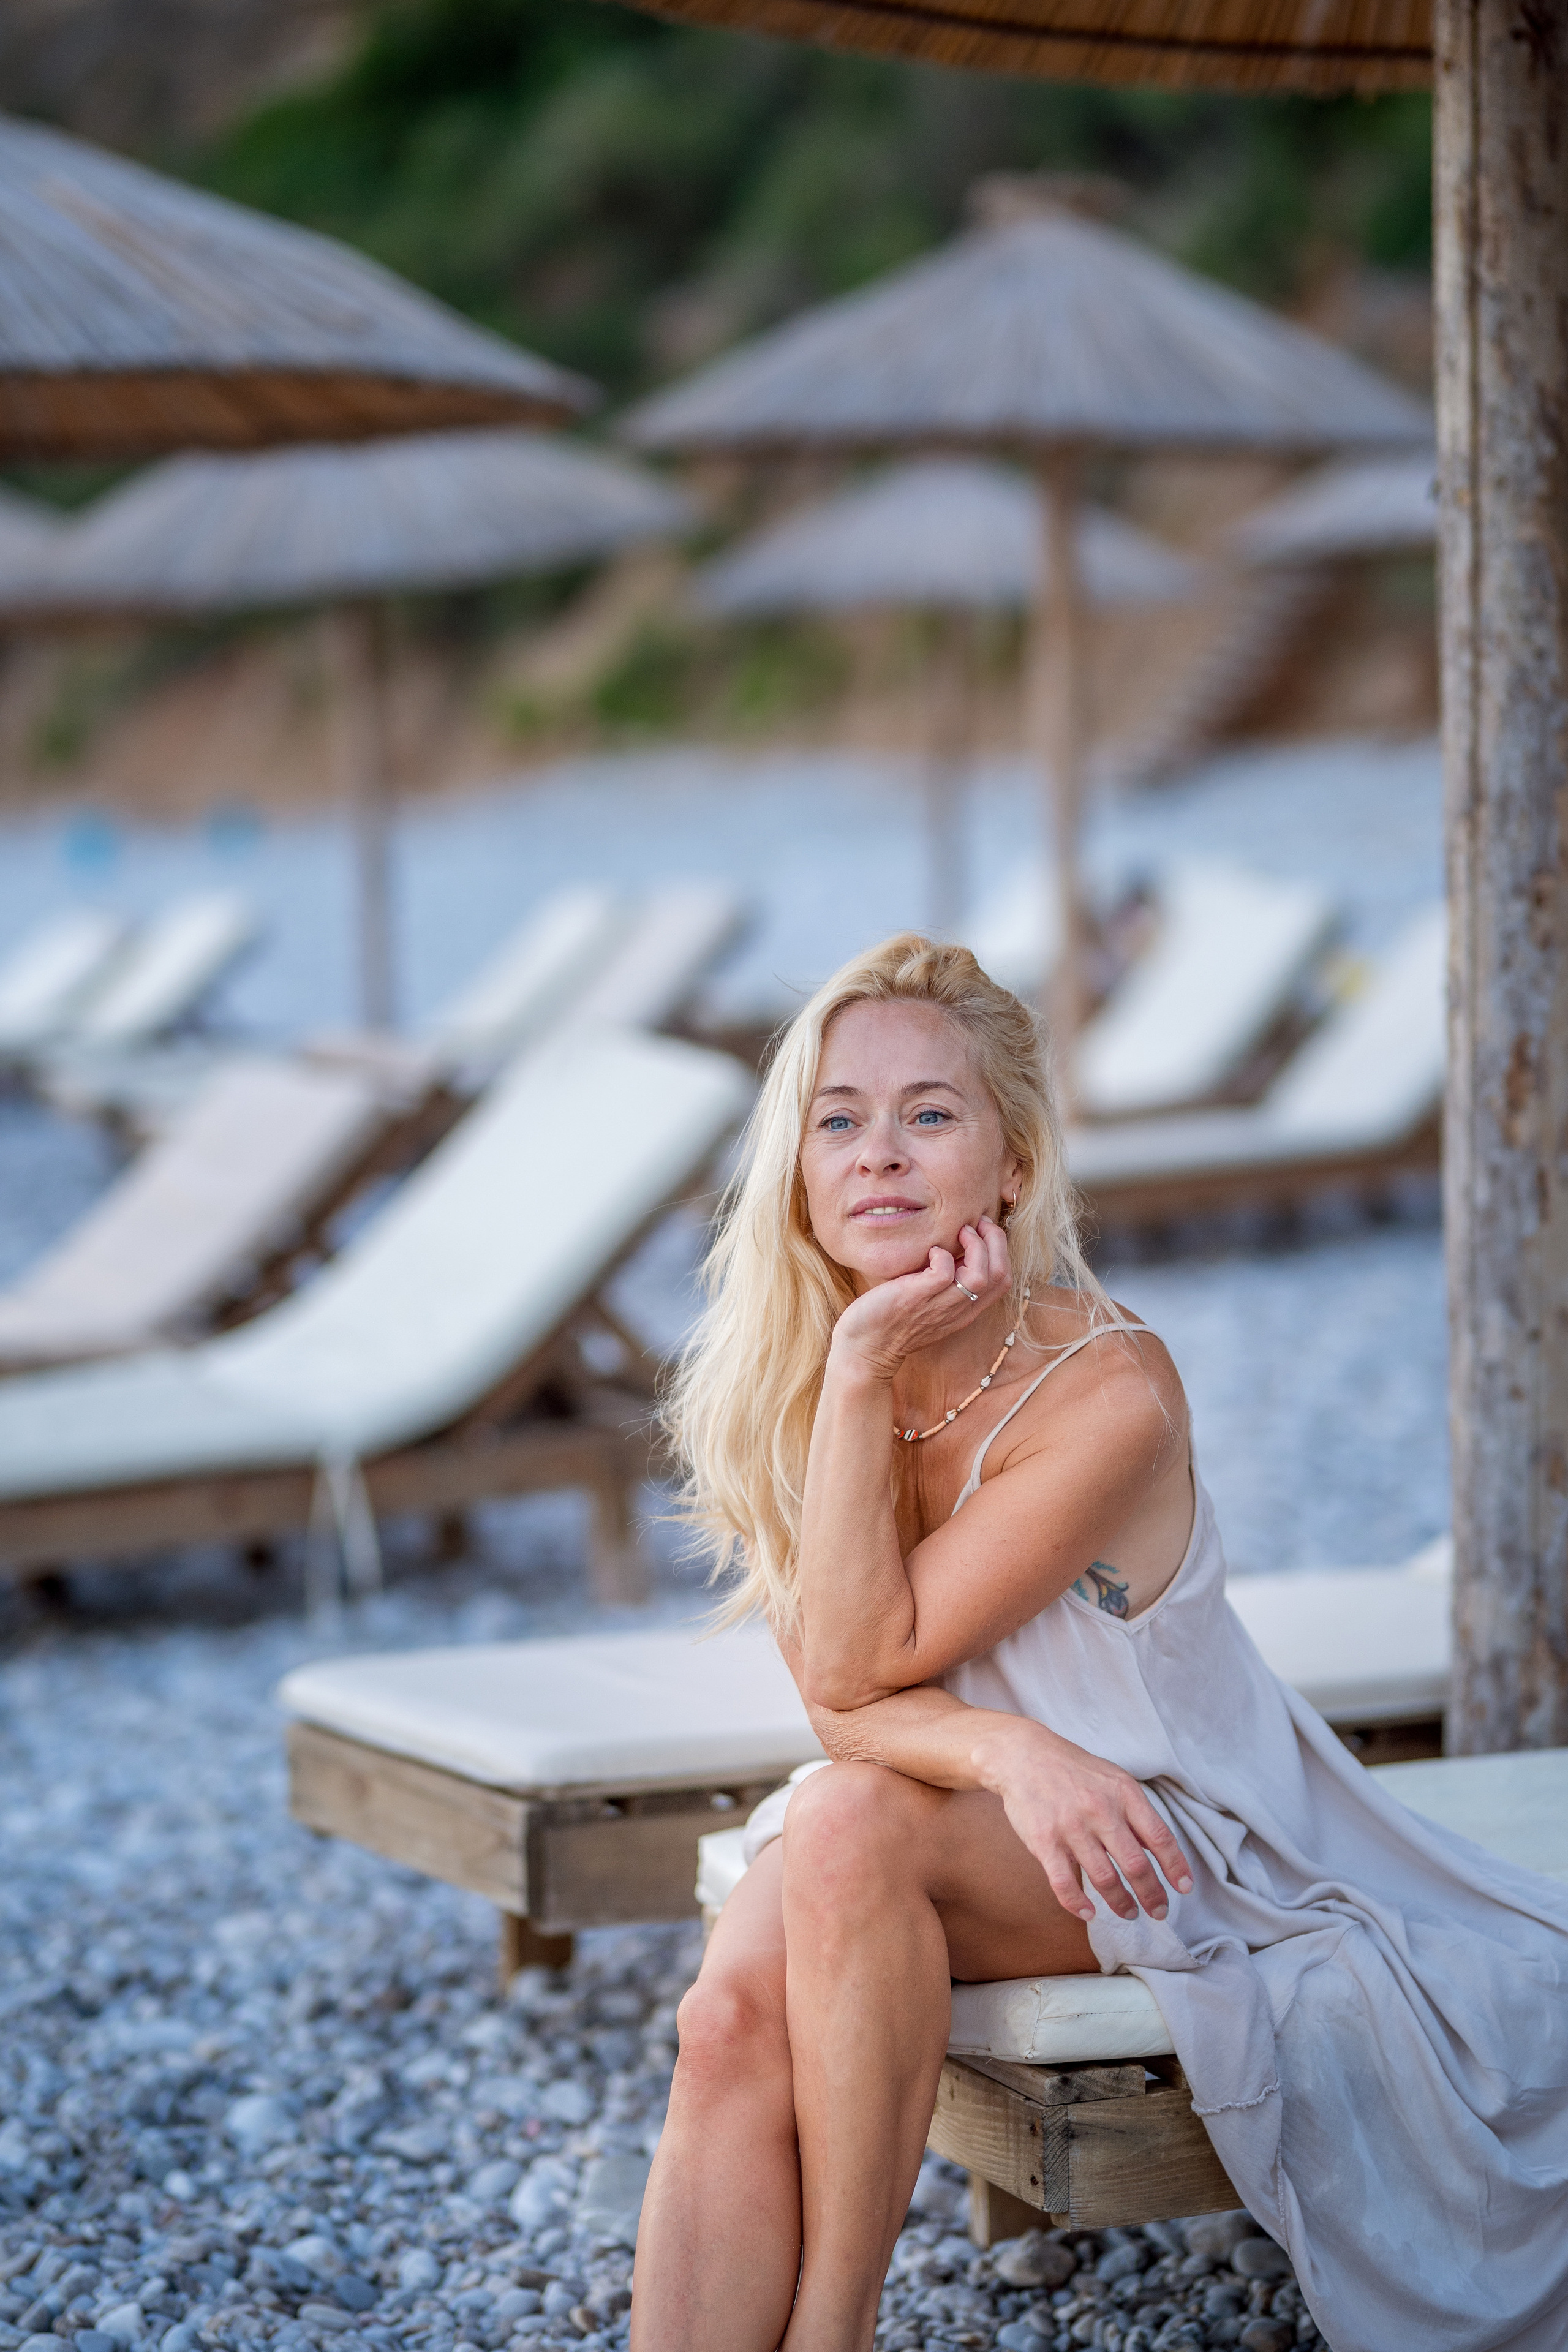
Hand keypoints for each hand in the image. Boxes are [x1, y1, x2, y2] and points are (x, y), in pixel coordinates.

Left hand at [829, 1215, 1011, 1379]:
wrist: (865, 1348)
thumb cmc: (892, 1319)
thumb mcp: (930, 1304)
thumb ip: (947, 1283)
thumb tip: (955, 1250)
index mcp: (966, 1311)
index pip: (1003, 1281)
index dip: (1000, 1249)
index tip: (982, 1231)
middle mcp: (959, 1310)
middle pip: (1000, 1275)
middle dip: (995, 1240)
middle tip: (976, 1223)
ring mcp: (939, 1306)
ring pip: (980, 1275)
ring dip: (975, 1245)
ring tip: (959, 1232)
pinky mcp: (916, 1298)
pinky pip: (944, 1272)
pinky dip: (941, 1254)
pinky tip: (929, 1251)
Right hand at [974, 1719, 1193, 1923]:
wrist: (1023, 1755)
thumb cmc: (1074, 1770)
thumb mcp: (1113, 1779)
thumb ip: (1134, 1812)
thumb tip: (1156, 1849)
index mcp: (1123, 1794)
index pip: (1159, 1836)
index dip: (1175, 1866)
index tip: (1183, 1888)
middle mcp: (1100, 1811)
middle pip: (1136, 1865)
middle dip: (1152, 1895)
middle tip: (1159, 1912)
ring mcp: (1071, 1827)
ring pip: (1104, 1879)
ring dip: (1121, 1903)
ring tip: (1129, 1913)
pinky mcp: (1043, 1841)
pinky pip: (1064, 1883)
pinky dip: (1078, 1904)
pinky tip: (1089, 1913)